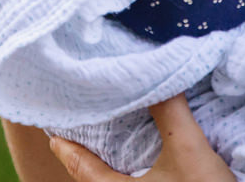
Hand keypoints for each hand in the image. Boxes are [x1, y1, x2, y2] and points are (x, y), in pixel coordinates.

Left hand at [47, 95, 234, 181]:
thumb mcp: (189, 149)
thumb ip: (170, 111)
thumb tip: (160, 74)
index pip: (82, 170)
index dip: (68, 150)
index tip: (55, 134)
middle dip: (88, 162)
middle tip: (80, 136)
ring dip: (111, 172)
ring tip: (111, 150)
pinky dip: (130, 179)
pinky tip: (147, 168)